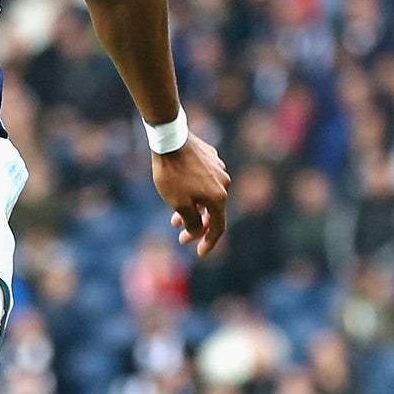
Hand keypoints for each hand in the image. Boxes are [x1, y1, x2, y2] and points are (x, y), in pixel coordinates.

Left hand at [153, 133, 228, 255]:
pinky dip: (194, 191)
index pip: (218, 227)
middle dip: (196, 226)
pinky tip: (181, 191)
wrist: (170, 140)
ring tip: (174, 217)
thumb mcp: (179, 204)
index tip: (199, 253)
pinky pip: (204, 180)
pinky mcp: (210, 157)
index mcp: (219, 197)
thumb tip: (196, 231)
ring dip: (193, 209)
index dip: (209, 242)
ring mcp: (218, 169)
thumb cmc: (173, 174)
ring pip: (207, 195)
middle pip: (213, 211)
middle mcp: (224, 183)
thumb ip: (191, 222)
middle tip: (180, 236)